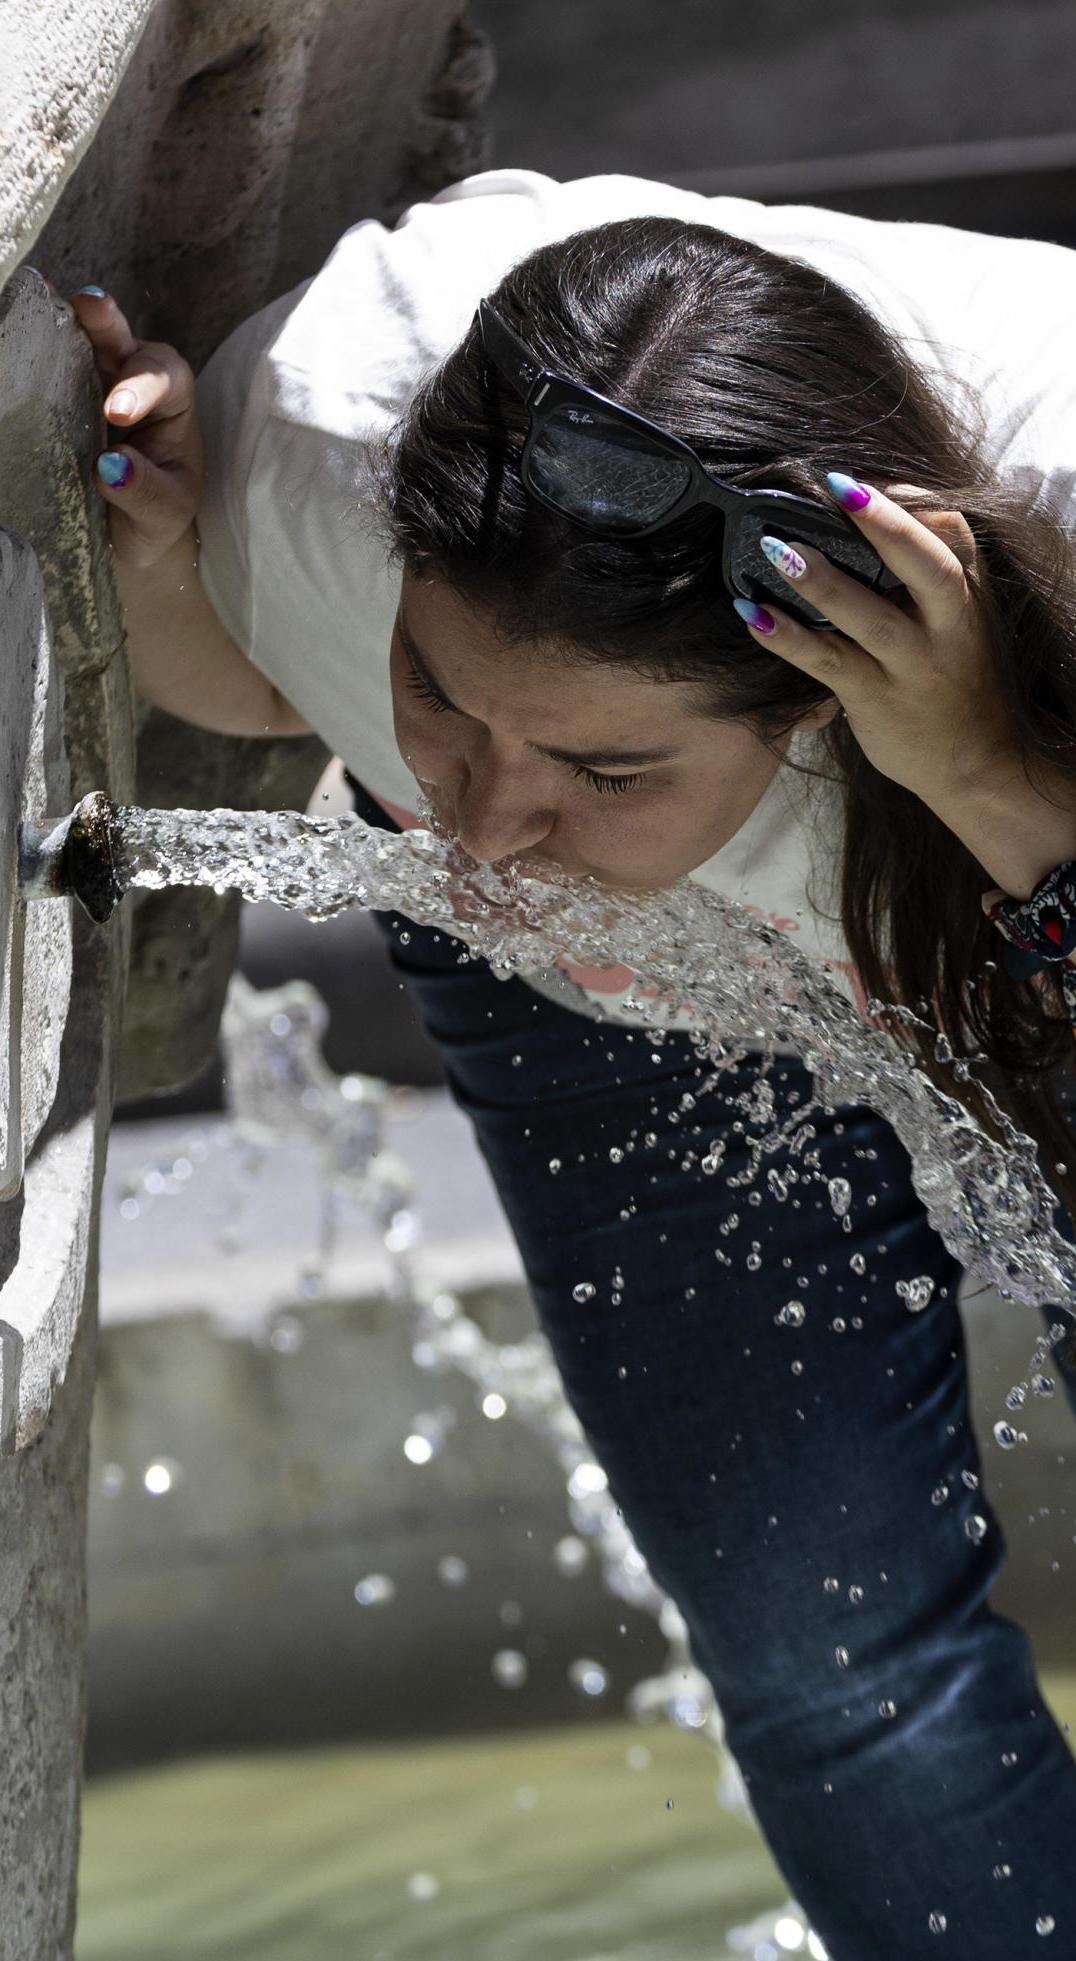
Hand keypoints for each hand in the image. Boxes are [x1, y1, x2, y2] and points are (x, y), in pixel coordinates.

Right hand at [68, 287, 203, 568]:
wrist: (132, 529)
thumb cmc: (157, 515)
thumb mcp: (163, 513)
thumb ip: (144, 490)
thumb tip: (111, 466)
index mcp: (174, 404)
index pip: (166, 379)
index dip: (141, 385)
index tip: (116, 413)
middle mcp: (138, 382)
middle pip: (126, 343)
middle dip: (107, 323)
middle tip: (90, 304)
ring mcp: (99, 385)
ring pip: (87, 347)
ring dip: (68, 328)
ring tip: (43, 308)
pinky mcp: (67, 396)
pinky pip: (55, 370)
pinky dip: (42, 355)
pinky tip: (22, 344)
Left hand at [733, 476, 1018, 811]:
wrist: (977, 763)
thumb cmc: (956, 676)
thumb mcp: (961, 615)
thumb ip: (932, 569)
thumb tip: (878, 507)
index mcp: (966, 595)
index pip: (948, 532)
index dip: (904, 501)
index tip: (856, 480)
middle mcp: (947, 626)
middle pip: (926, 568)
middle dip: (885, 526)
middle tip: (838, 487)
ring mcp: (910, 665)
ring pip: (868, 618)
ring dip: (821, 582)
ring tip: (776, 549)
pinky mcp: (875, 699)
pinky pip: (827, 663)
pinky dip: (789, 640)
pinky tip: (755, 616)